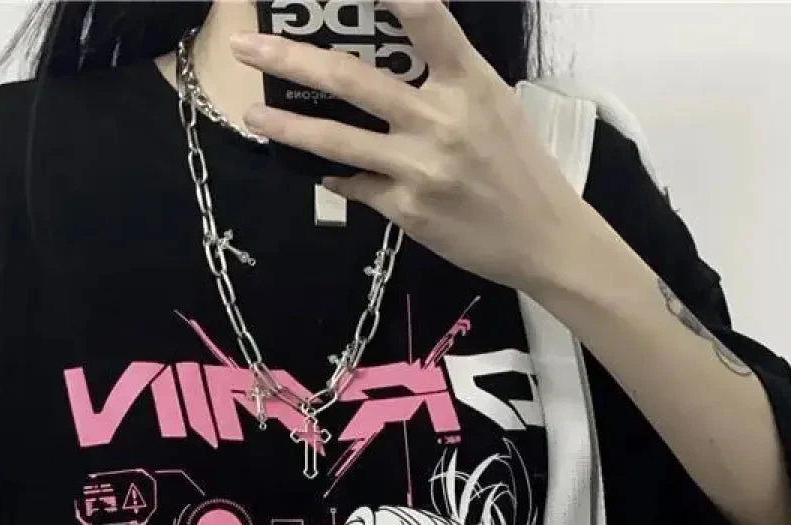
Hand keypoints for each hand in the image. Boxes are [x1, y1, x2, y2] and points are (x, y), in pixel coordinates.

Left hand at [231, 0, 591, 293]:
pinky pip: (355, 185)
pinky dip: (333, 174)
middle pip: (351, 79)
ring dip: (288, 128)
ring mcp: (419, 167)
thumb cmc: (518, 165)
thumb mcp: (492, 103)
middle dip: (291, 60)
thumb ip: (445, 78)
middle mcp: (440, 119)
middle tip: (247, 48)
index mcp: (468, 81)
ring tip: (252, 116)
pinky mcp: (406, 209)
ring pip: (338, 140)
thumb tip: (388, 63)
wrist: (543, 237)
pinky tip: (317, 169)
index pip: (426, 16)